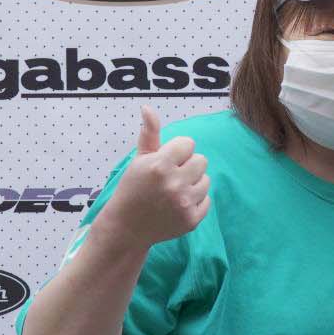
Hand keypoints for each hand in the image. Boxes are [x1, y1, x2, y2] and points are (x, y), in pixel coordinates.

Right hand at [99, 107, 211, 248]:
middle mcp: (174, 183)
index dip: (177, 151)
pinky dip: (196, 202)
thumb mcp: (139, 160)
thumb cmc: (133, 188)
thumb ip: (149, 133)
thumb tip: (147, 107)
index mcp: (160, 165)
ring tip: (175, 191)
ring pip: (206, 180)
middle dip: (187, 166)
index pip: (188, 143)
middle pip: (201, 160)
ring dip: (193, 183)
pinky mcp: (191, 220)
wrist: (126, 227)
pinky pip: (207, 200)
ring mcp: (184, 203)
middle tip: (171, 177)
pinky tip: (178, 205)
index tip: (165, 162)